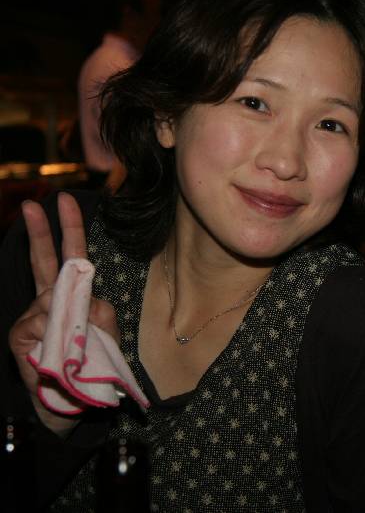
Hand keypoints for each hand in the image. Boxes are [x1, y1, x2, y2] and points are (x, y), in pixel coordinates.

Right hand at [8, 192, 119, 434]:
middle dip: (41, 231)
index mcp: (73, 296)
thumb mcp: (106, 331)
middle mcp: (49, 301)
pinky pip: (39, 323)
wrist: (74, 403)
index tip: (65, 199)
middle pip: (44, 260)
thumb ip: (97, 307)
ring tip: (75, 346)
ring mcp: (31, 318)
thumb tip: (75, 296)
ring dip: (67, 318)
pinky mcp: (19, 338)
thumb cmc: (92, 365)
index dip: (69, 228)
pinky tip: (53, 350)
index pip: (72, 256)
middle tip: (34, 203)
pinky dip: (52, 334)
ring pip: (50, 299)